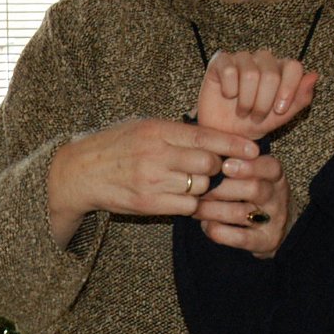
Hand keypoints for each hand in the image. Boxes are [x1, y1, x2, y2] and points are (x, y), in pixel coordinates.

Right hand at [47, 117, 258, 244]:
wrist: (80, 172)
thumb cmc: (114, 145)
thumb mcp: (142, 126)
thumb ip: (174, 131)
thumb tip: (211, 134)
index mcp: (157, 130)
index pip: (206, 136)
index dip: (233, 144)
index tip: (252, 150)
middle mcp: (156, 154)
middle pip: (209, 164)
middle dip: (217, 167)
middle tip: (214, 168)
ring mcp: (152, 181)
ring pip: (200, 187)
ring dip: (204, 187)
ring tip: (195, 182)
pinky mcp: (148, 204)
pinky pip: (186, 207)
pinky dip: (191, 204)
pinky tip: (183, 197)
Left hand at [193, 152, 292, 257]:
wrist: (277, 226)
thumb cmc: (252, 192)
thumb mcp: (252, 172)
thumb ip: (234, 158)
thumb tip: (204, 144)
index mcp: (275, 175)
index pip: (270, 167)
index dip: (248, 166)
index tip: (225, 165)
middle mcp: (277, 197)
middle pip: (255, 189)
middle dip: (222, 189)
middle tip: (199, 188)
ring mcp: (274, 221)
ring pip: (242, 214)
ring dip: (213, 210)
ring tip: (195, 207)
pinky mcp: (266, 242)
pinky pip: (240, 238)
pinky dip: (219, 232)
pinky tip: (206, 226)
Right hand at [197, 50, 316, 139]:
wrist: (226, 133)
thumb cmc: (253, 123)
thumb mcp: (281, 117)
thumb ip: (300, 98)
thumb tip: (314, 76)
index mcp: (281, 69)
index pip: (293, 67)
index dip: (288, 89)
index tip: (280, 110)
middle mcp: (263, 60)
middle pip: (271, 74)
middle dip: (263, 103)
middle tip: (256, 116)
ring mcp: (242, 58)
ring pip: (250, 74)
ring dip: (246, 101)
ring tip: (243, 111)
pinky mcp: (221, 61)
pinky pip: (229, 71)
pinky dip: (229, 90)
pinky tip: (228, 96)